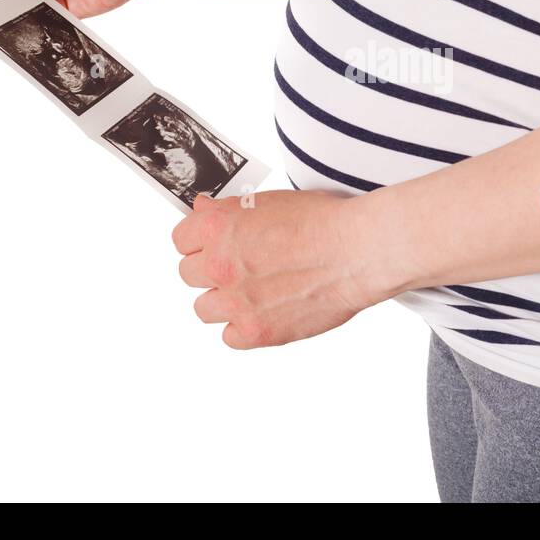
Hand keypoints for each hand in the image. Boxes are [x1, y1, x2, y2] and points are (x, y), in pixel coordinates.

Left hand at [171, 190, 393, 348]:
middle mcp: (220, 264)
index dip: (199, 242)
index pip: (181, 240)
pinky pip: (229, 337)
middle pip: (189, 275)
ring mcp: (235, 301)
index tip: (211, 245)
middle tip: (239, 267)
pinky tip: (264, 312)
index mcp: (217, 227)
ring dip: (224, 301)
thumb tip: (202, 211)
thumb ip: (230, 211)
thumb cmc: (324, 223)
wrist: (358, 251)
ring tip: (253, 291)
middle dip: (211, 270)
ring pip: (204, 308)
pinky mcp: (255, 331)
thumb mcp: (269, 202)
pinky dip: (243, 328)